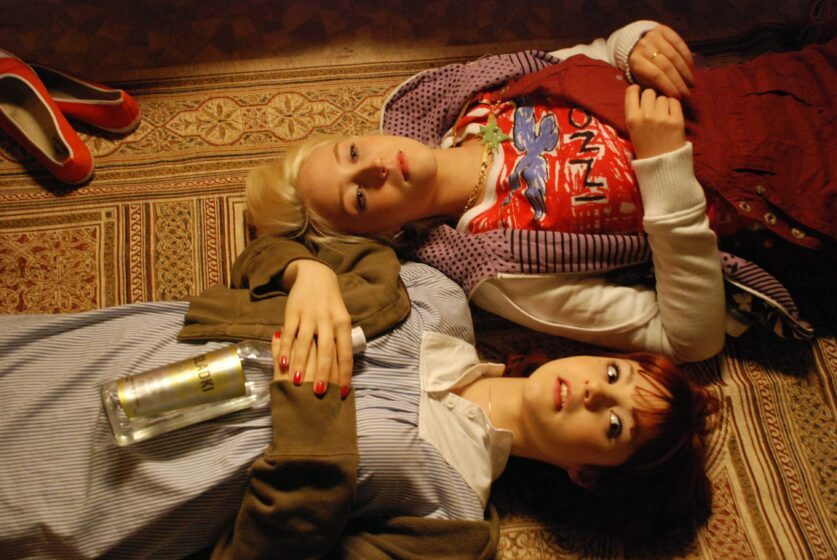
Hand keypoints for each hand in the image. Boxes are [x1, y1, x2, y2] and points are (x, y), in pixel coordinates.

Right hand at [272, 259, 352, 396]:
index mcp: (343, 323)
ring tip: (297, 381)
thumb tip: (342, 369)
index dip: (344, 373)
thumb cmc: (330, 303)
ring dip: (301, 363)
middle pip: (326, 350)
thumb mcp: (341, 318)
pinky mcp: (293, 312)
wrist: (316, 275)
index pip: (345, 352)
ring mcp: (309, 316)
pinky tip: (283, 363)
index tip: (342, 392)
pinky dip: (286, 349)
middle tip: (318, 392)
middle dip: (322, 372)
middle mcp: (328, 320)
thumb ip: (340, 339)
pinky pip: (289, 334)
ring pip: (305, 343)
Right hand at [624, 85, 685, 159]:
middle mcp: (645, 116)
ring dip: (663, 103)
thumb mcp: (633, 130)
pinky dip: (674, 107)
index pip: (631, 91)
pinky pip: (675, 102)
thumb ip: (635, 112)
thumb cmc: (645, 147)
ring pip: (663, 97)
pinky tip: (671, 118)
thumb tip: (641, 92)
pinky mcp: (676, 120)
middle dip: (652, 98)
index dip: (637, 90)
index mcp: (631, 119)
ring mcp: (661, 118)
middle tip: (653, 110)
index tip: (640, 94)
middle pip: (649, 92)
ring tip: (663, 117)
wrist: (661, 165)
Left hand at [628, 25, 693, 98]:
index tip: (678, 97)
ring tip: (691, 83)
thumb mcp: (640, 78)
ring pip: (674, 55)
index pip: (656, 75)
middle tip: (688, 93)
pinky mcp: (663, 29)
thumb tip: (669, 98)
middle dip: (679, 81)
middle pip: (666, 66)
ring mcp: (653, 36)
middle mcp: (644, 47)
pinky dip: (686, 55)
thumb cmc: (639, 66)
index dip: (669, 86)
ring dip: (685, 71)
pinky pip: (678, 42)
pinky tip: (691, 67)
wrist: (633, 43)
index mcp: (636, 61)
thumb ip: (652, 86)